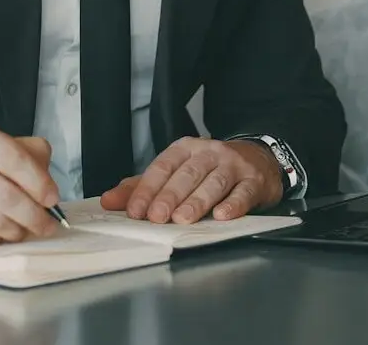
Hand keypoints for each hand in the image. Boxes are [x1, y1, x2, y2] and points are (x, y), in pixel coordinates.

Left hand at [99, 137, 281, 223]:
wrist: (258, 159)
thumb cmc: (210, 170)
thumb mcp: (175, 173)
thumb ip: (142, 187)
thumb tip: (109, 201)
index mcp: (185, 149)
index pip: (162, 167)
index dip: (147, 189)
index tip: (135, 210)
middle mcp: (209, 153)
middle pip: (187, 174)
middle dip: (170, 196)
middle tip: (157, 217)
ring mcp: (234, 165)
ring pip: (214, 182)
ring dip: (197, 201)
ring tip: (183, 218)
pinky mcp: (254, 181)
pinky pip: (243, 192)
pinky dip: (233, 204)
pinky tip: (222, 215)